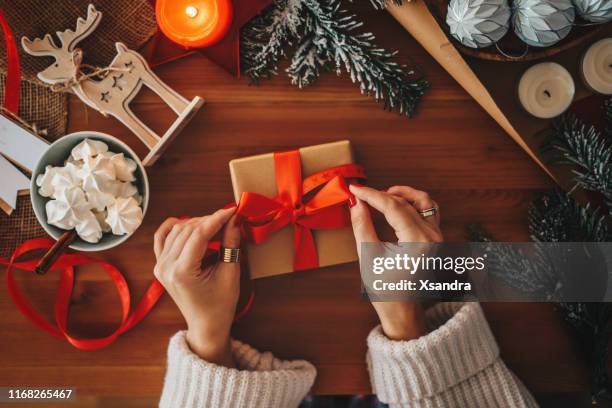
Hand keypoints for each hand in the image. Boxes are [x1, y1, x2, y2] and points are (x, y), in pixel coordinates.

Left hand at [153, 208, 239, 366]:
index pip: (199, 234)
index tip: (232, 210)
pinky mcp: (160, 265)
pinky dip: (174, 227)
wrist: (206, 326)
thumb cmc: (220, 305)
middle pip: (188, 230)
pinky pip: (162, 238)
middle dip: (210, 220)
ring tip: (216, 225)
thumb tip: (234, 219)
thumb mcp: (230, 274)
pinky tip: (187, 222)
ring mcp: (160, 266)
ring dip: (197, 223)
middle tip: (229, 218)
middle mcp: (166, 267)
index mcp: (182, 272)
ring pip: (177, 230)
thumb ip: (231, 243)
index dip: (217, 218)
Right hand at [349, 184, 443, 340]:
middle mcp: (432, 236)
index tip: (354, 188)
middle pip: (405, 202)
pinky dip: (413, 202)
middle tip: (360, 194)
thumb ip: (362, 225)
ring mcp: (438, 236)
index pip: (392, 206)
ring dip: (402, 194)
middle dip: (381, 195)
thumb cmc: (385, 289)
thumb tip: (356, 202)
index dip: (371, 195)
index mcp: (418, 241)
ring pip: (422, 201)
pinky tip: (396, 204)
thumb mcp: (368, 256)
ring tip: (381, 195)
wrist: (403, 311)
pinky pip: (429, 210)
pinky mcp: (436, 238)